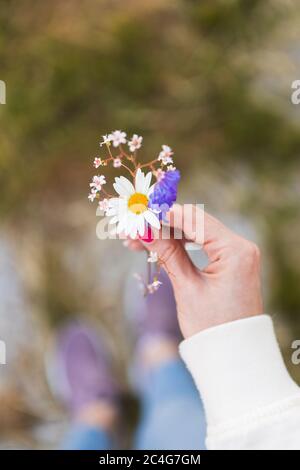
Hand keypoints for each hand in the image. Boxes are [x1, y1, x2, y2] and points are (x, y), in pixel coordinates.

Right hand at [128, 204, 262, 337]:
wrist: (234, 356)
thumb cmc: (212, 327)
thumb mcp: (187, 288)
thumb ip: (168, 253)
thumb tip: (145, 230)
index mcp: (235, 250)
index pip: (195, 219)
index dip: (164, 214)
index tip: (138, 215)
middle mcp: (240, 246)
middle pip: (195, 223)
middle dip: (162, 225)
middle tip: (133, 230)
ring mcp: (237, 254)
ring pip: (196, 233)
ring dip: (168, 235)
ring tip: (137, 241)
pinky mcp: (231, 263)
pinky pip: (202, 245)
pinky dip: (180, 246)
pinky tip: (157, 247)